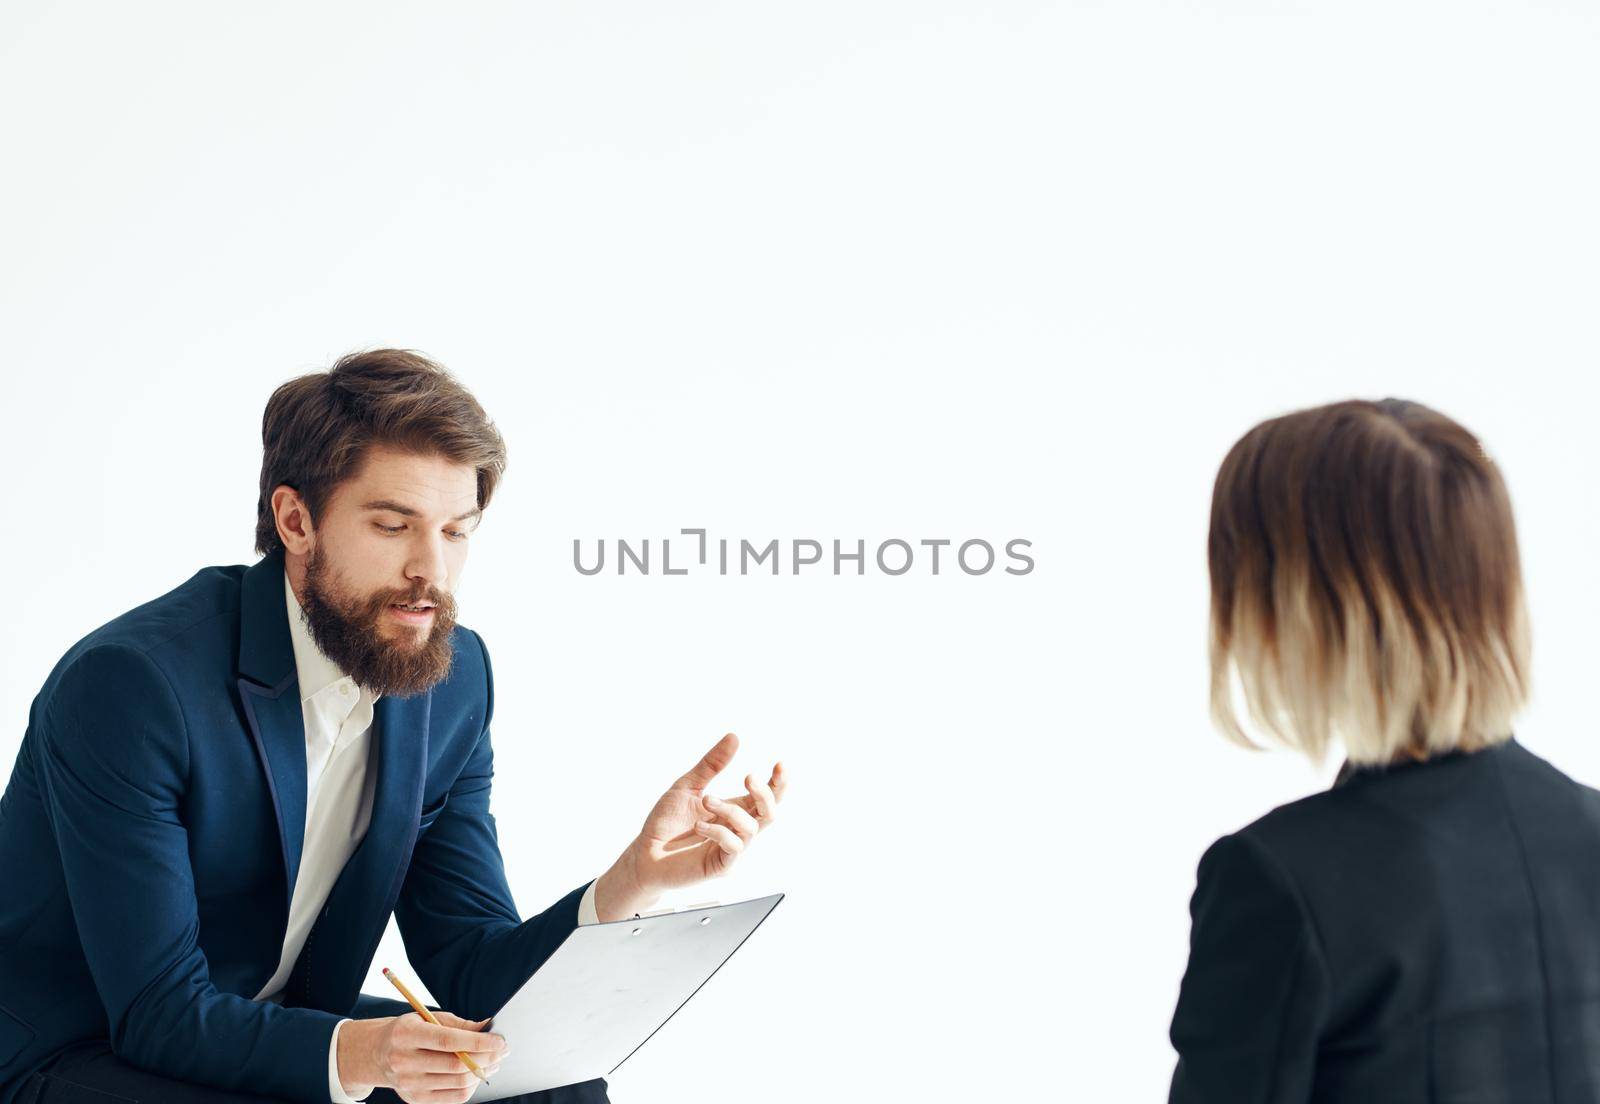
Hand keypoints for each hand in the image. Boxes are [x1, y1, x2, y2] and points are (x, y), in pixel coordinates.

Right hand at [338, 1011, 508, 1103]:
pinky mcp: (414, 1099)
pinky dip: (470, 1087)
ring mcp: (408, 1084)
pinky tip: (478, 1075)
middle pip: (456, 1065)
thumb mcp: (428, 1017)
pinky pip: (452, 1098)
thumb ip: (459, 1024)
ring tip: (494, 1062)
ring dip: (482, 1073)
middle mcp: (404, 1061)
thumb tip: (489, 1027)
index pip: (449, 1041)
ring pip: (457, 1083)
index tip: (500, 1040)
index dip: (478, 1042)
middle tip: (502, 1050)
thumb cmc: (408, 1031)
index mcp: (406, 1035)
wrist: (376, 1054)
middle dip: (486, 1058)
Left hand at [595, 733, 786, 920]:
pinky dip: (718, 832)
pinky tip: (698, 826)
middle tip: (748, 777)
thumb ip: (711, 765)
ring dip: (730, 809)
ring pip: (751, 828)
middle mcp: (736, 829)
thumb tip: (734, 737)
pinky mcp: (721, 865)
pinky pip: (733, 847)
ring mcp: (730, 849)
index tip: (780, 764)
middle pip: (769, 813)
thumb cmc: (667, 822)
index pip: (766, 797)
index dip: (778, 783)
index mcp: (733, 809)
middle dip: (765, 794)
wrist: (644, 853)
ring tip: (706, 800)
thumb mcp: (688, 786)